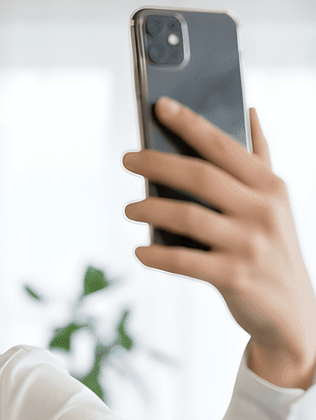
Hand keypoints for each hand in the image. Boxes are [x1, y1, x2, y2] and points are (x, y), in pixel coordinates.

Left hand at [121, 96, 315, 371]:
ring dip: (150, 208)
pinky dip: (157, 255)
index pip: (223, 146)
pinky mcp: (234, 277)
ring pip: (187, 216)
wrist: (292, 313)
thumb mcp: (275, 202)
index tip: (160, 106)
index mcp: (269, 185)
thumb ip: (259, 159)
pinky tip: (140, 251)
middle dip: (157, 163)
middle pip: (199, 176)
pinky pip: (184, 260)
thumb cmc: (272, 249)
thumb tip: (249, 112)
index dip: (190, 124)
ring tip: (129, 208)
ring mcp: (248, 244)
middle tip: (127, 158)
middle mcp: (262, 210)